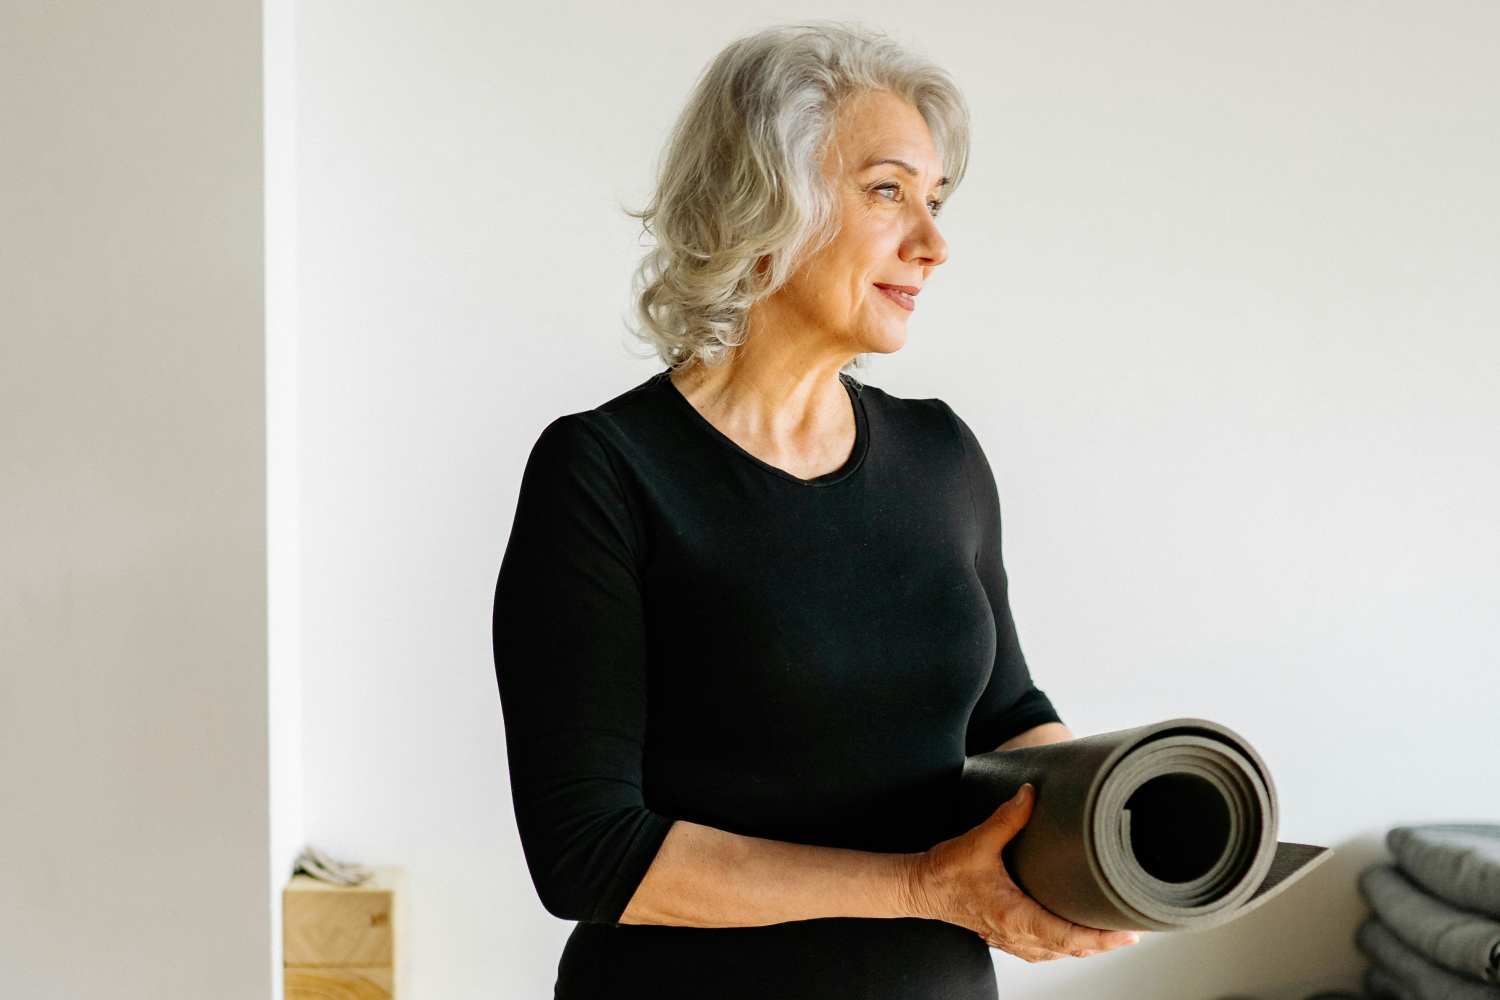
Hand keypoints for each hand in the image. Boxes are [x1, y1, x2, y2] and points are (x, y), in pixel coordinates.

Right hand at [904, 783, 1142, 962]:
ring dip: (1086, 946)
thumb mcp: (977, 841)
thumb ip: (1007, 818)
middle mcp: (1016, 934)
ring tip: (1112, 933)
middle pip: (1071, 949)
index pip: (1067, 936)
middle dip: (1103, 942)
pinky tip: (1076, 939)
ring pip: (1059, 953)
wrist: (919, 888)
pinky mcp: (1006, 937)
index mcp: (1014, 915)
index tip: (1127, 934)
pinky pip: (1044, 951)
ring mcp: (1011, 940)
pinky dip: (1065, 947)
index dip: (1101, 938)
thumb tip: (1030, 794)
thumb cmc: (945, 870)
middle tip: (1132, 930)